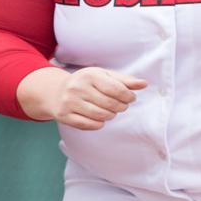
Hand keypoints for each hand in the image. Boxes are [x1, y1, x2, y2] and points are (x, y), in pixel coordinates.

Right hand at [29, 67, 147, 130]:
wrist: (56, 92)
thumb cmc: (86, 83)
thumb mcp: (103, 76)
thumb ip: (124, 81)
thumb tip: (144, 84)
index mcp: (90, 75)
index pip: (116, 89)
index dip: (128, 96)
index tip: (130, 98)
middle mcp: (78, 88)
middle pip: (110, 104)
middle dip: (120, 107)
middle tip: (120, 105)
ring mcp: (70, 102)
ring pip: (102, 116)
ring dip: (110, 115)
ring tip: (109, 110)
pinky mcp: (65, 116)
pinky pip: (91, 125)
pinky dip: (99, 123)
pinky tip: (98, 117)